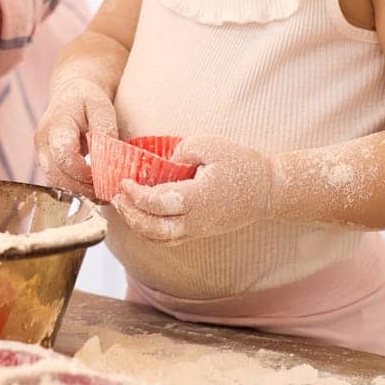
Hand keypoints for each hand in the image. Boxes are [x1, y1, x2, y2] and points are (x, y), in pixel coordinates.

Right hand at [34, 80, 116, 197]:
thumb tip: (108, 155)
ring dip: (80, 191)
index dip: (84, 171)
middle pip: (57, 175)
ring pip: (56, 183)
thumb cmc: (86, 99)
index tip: (105, 175)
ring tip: (104, 190)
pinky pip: (59, 183)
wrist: (70, 96)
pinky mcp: (47, 164)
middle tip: (108, 189)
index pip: (64, 155)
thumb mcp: (100, 106)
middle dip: (83, 186)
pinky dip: (76, 189)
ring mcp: (41, 155)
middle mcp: (42, 143)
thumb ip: (104, 129)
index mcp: (56, 125)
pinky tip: (95, 188)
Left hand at [112, 135, 275, 243]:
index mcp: (198, 198)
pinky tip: (142, 216)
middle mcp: (196, 220)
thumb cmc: (241, 165)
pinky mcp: (200, 232)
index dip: (136, 195)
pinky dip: (151, 231)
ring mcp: (198, 230)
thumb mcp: (212, 145)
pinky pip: (170, 239)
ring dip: (138, 225)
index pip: (157, 203)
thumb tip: (164, 162)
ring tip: (124, 207)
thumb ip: (183, 150)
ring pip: (160, 238)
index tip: (123, 182)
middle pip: (153, 228)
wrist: (268, 191)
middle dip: (130, 214)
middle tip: (116, 197)